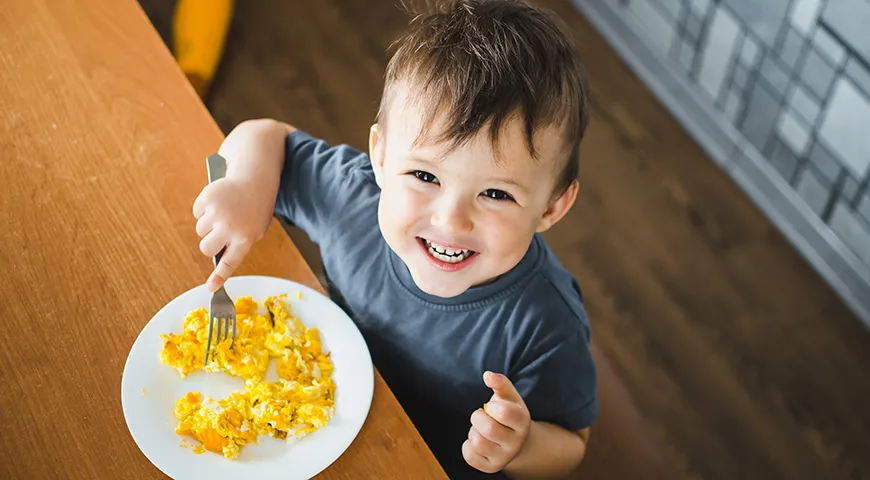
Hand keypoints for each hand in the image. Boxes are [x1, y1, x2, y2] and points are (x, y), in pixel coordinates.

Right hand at [192, 175, 274, 290]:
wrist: (255, 181)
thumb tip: (216, 259)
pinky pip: (197, 213)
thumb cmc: (256, 209)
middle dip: (209, 244)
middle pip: (206, 248)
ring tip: (224, 214)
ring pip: (200, 230)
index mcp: (245, 238)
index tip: (211, 288)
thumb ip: (238, 245)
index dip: (219, 277)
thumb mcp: (255, 230)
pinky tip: (219, 203)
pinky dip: (204, 210)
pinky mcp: (207, 199)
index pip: (229, 263)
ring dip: (208, 225)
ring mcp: (217, 213)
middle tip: (218, 235)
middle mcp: (230, 227)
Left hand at [463, 371, 530, 473]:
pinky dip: (468, 445)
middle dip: (478, 417)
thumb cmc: (509, 413)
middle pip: (489, 429)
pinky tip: (478, 440)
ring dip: (473, 431)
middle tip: (481, 415)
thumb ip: (500, 383)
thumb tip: (487, 375)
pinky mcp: (491, 467)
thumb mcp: (509, 396)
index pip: (506, 413)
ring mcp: (504, 457)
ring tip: (481, 429)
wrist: (516, 440)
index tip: (491, 407)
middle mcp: (516, 443)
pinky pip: (469, 455)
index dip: (492, 407)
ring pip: (478, 442)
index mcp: (522, 422)